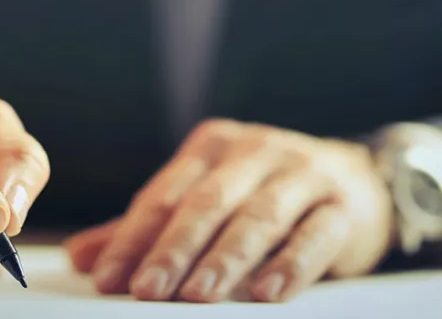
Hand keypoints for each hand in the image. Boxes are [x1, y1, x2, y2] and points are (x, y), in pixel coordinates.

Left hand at [66, 119, 393, 302]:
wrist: (359, 178)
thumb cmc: (266, 193)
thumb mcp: (208, 197)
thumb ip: (149, 227)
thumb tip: (83, 257)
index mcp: (212, 146)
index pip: (164, 195)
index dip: (133, 238)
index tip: (108, 278)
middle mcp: (255, 150)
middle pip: (206, 203)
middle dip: (172, 249)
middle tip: (145, 290)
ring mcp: (301, 173)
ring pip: (256, 218)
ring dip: (224, 259)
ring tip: (196, 296)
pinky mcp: (340, 205)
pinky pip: (312, 236)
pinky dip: (288, 266)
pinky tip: (265, 293)